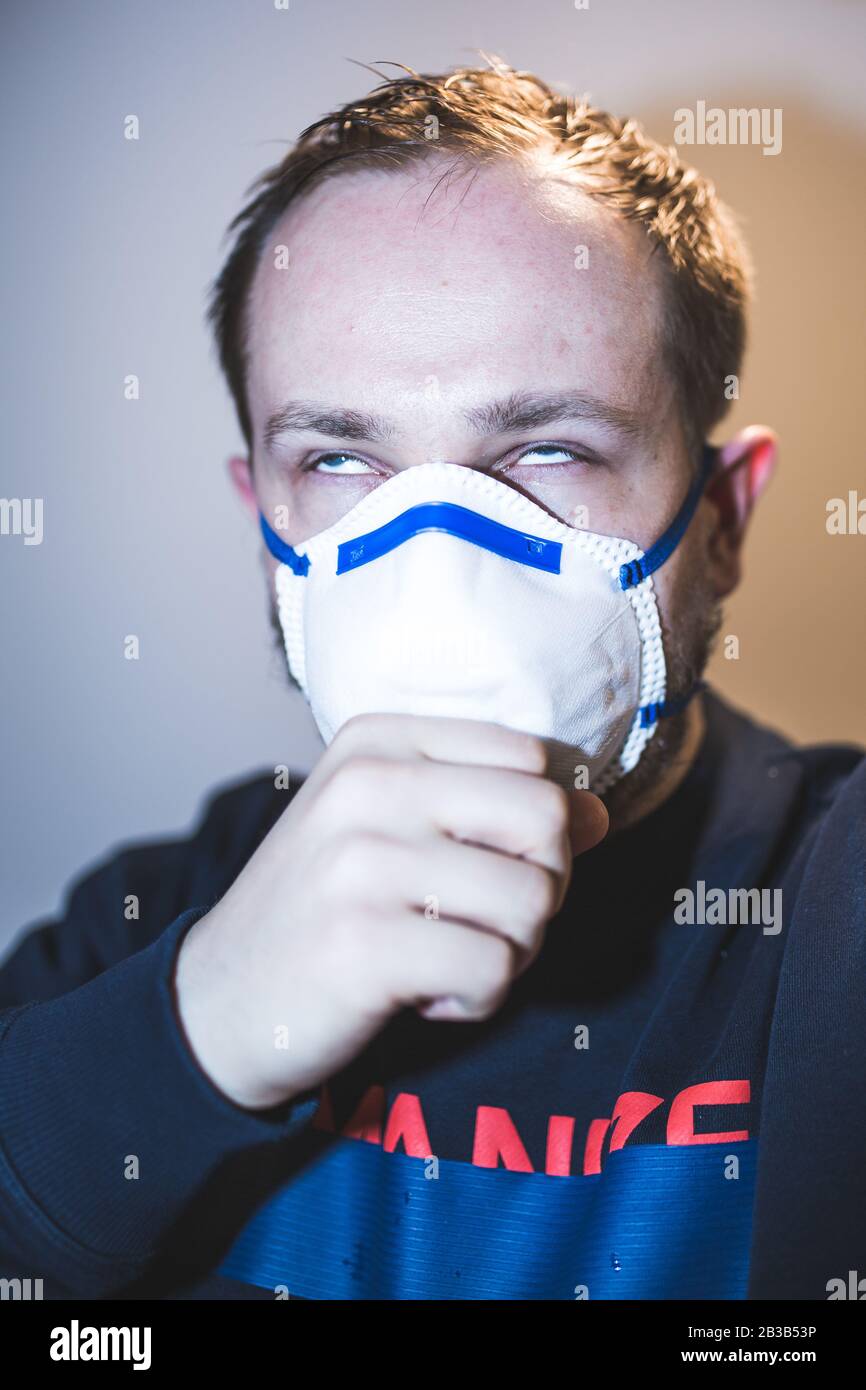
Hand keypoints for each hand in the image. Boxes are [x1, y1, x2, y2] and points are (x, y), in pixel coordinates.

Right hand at [174, 713, 607, 1109]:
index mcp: (378, 739)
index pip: (533, 758)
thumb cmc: (323, 909)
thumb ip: (491, 810)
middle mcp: (369, 785)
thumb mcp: (394, 829)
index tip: (482, 869)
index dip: (538, 828)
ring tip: (446, 959)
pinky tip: (423, 995)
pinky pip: (495, 969)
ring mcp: (361, 862)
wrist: (217, 1002)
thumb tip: (601, 814)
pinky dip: (478, 999)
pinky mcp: (363, 944)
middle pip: (548, 820)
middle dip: (541, 887)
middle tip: (483, 922)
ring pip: (533, 900)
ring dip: (511, 952)